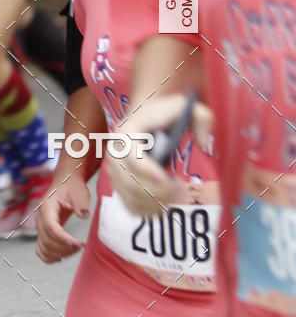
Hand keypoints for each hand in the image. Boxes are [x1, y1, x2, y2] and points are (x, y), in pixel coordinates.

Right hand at [35, 174, 89, 262]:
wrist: (65, 183)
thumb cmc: (73, 187)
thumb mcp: (79, 191)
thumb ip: (81, 202)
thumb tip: (83, 215)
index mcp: (47, 206)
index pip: (50, 227)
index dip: (63, 239)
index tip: (78, 244)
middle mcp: (40, 217)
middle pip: (47, 240)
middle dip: (65, 248)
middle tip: (81, 245)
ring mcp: (40, 226)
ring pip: (44, 248)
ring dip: (60, 253)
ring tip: (76, 248)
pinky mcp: (43, 232)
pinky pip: (41, 250)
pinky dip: (49, 257)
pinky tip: (61, 257)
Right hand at [106, 94, 213, 218]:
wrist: (148, 117)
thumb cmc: (168, 113)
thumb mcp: (187, 106)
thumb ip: (201, 117)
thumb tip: (203, 144)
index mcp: (127, 130)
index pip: (130, 154)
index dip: (147, 170)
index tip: (169, 179)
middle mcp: (115, 150)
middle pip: (128, 180)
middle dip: (155, 192)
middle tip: (178, 192)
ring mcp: (114, 168)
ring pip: (128, 195)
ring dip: (152, 202)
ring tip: (173, 198)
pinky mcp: (117, 183)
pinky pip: (128, 203)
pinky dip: (145, 210)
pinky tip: (162, 205)